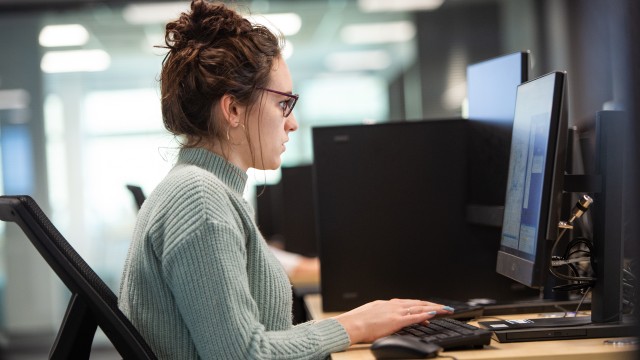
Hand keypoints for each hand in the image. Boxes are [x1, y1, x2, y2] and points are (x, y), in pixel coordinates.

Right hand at [332, 298, 453, 343]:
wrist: (352, 324)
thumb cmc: (357, 322)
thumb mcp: (371, 314)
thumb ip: (382, 316)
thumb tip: (385, 319)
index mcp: (387, 304)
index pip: (409, 304)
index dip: (421, 305)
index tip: (430, 307)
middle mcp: (393, 305)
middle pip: (418, 303)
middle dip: (432, 305)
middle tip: (445, 307)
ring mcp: (395, 312)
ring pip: (419, 308)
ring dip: (434, 308)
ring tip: (445, 310)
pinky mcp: (396, 320)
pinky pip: (414, 316)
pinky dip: (425, 315)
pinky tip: (433, 314)